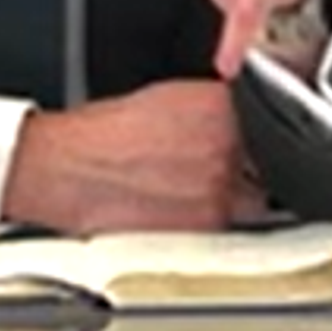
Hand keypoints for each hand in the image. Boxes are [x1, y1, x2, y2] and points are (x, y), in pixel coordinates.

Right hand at [0, 81, 269, 233]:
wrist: (61, 169)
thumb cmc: (103, 136)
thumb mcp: (170, 99)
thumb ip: (216, 109)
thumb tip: (246, 122)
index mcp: (222, 106)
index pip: (269, 124)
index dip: (260, 143)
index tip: (250, 153)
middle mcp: (226, 145)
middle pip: (264, 167)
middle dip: (245, 174)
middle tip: (203, 178)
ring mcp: (217, 187)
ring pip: (247, 203)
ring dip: (226, 204)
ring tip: (180, 197)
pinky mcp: (201, 227)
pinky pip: (222, 231)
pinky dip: (206, 228)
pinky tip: (172, 215)